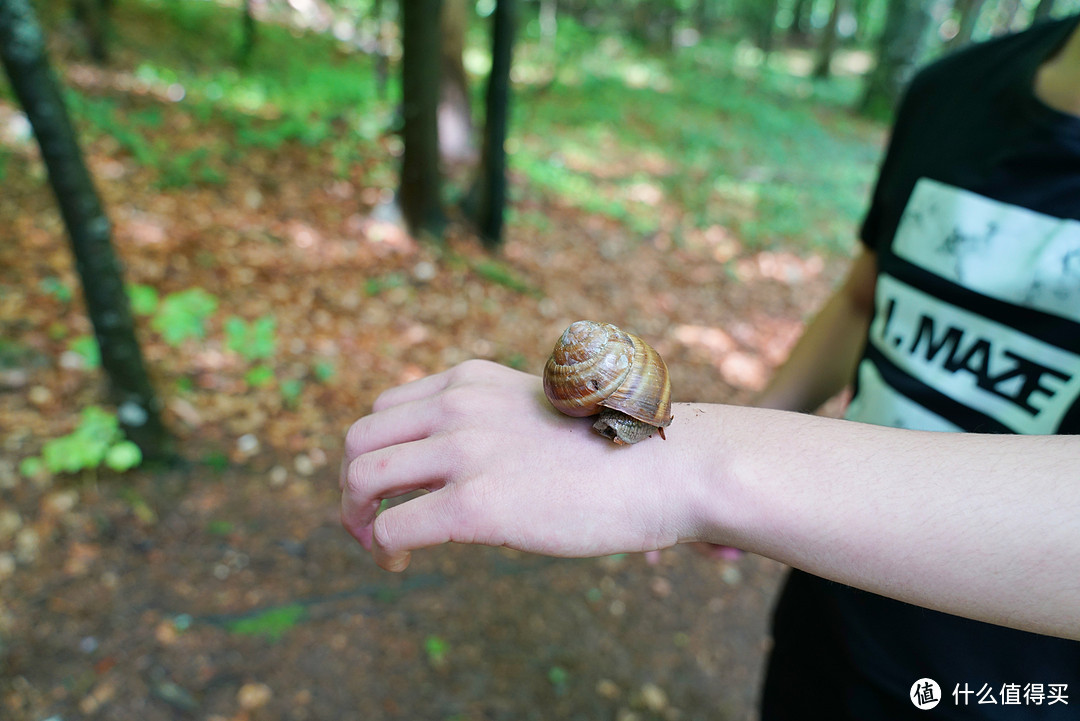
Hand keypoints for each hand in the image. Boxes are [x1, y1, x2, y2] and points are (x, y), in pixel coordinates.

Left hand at [340, 360, 702, 570]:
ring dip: (355, 517)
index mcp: (472, 380)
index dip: (375, 451)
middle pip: (359, 438)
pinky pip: (393, 525)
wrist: (663, 466)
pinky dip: (381, 547)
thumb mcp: (537, 414)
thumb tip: (462, 471)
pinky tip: (400, 561)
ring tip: (377, 545)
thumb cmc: (611, 449)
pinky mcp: (475, 504)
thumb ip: (492, 425)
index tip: (389, 487)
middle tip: (367, 520)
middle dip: (351, 484)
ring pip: (362, 478)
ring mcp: (465, 452)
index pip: (386, 407)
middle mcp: (459, 406)